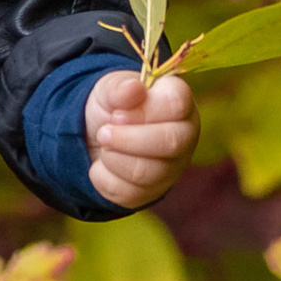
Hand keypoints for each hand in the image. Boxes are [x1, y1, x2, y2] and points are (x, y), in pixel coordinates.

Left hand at [84, 67, 196, 211]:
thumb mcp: (109, 89)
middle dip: (127, 139)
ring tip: (104, 145)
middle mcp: (184, 135)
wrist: (97, 135)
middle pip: (170, 142)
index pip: (176, 103)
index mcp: (179, 102)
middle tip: (103, 133)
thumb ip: (119, 87)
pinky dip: (103, 177)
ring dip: (113, 158)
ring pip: (147, 172)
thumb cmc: (114, 106)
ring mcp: (172, 167)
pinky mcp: (152, 192)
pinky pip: (128, 193)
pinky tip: (102, 164)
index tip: (117, 114)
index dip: (143, 110)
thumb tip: (133, 89)